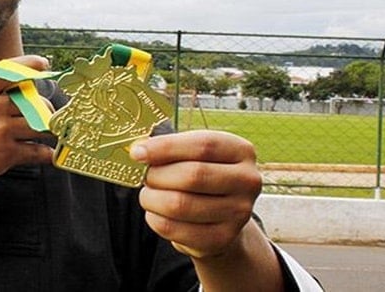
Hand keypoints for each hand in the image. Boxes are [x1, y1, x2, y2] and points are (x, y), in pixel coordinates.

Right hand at [0, 54, 54, 206]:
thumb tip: (4, 98)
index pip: (8, 71)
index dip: (29, 65)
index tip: (43, 64)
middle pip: (31, 99)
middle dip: (43, 107)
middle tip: (47, 113)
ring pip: (40, 123)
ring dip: (48, 129)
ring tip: (50, 133)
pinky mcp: (5, 155)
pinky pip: (37, 151)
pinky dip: (45, 153)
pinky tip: (47, 154)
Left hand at [129, 130, 261, 258]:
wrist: (222, 217)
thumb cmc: (202, 176)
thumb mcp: (194, 155)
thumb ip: (171, 149)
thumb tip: (139, 150)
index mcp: (241, 151)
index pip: (203, 145)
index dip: (166, 147)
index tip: (137, 152)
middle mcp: (247, 181)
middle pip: (193, 175)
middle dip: (158, 175)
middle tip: (144, 176)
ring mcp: (239, 213)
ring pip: (180, 204)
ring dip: (152, 198)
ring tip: (149, 195)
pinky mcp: (223, 238)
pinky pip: (175, 229)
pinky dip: (155, 219)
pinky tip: (155, 212)